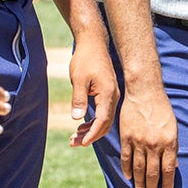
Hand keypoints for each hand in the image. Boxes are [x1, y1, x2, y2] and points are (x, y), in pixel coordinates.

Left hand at [66, 32, 119, 147]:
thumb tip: (77, 118)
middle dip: (91, 136)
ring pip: (104, 119)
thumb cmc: (85, 59)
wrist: (93, 43)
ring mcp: (111, 95)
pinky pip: (103, 113)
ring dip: (91, 130)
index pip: (103, 120)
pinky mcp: (107, 94)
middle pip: (105, 124)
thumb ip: (79, 99)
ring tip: (75, 138)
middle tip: (74, 143)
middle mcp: (113, 97)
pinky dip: (93, 121)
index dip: (92, 134)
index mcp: (108, 94)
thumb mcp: (78, 79)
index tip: (82, 143)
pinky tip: (81, 126)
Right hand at [118, 85, 177, 187]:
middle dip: (152, 186)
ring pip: (138, 168)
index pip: (168, 169)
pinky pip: (126, 158)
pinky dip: (127, 169)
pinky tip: (128, 177)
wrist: (145, 93)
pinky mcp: (126, 137)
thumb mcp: (173, 128)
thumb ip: (174, 147)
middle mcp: (154, 144)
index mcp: (169, 142)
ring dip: (140, 181)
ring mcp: (139, 141)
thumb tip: (175, 165)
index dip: (167, 183)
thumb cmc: (162, 109)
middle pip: (153, 172)